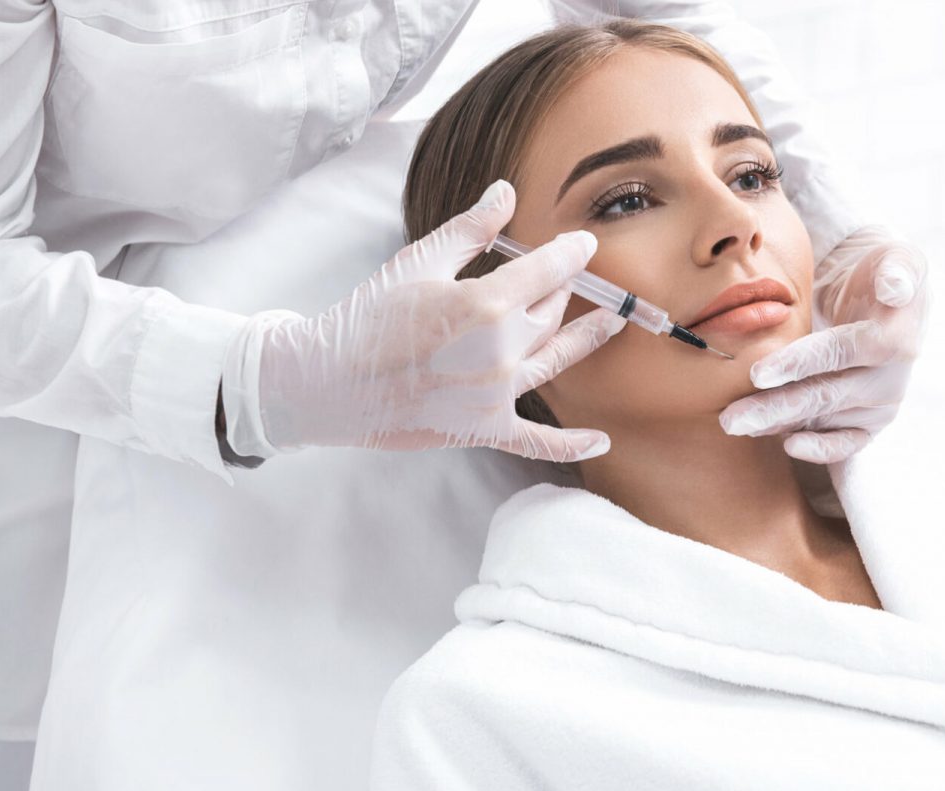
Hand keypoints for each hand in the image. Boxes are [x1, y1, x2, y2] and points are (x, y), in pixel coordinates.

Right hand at [252, 180, 626, 460]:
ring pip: (555, 358)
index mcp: (486, 302)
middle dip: (565, 289)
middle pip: (551, 312)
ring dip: (587, 339)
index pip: (548, 270)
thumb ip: (470, 229)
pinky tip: (601, 440)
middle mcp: (501, 349)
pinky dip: (570, 444)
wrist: (330, 383)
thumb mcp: (419, 261)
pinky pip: (538, 441)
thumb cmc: (370, 317)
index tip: (584, 243)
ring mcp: (497, 393)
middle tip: (574, 276)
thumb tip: (506, 191)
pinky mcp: (485, 428)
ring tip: (614, 323)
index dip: (571, 253)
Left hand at [719, 226, 927, 462]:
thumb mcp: (894, 260)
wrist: (879, 299)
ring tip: (737, 425)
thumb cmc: (878, 275)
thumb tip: (895, 289)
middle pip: (826, 395)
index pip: (840, 352)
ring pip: (823, 420)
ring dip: (778, 425)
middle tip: (731, 418)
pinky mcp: (868, 424)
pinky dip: (818, 450)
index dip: (800, 363)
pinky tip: (786, 445)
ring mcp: (880, 407)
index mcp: (895, 338)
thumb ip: (897, 271)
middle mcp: (891, 380)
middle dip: (776, 407)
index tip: (757, 373)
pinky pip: (844, 445)